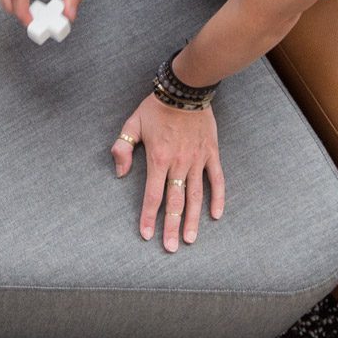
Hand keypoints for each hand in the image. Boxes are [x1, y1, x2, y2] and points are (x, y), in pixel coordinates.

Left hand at [112, 95, 225, 252]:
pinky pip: (217, 179)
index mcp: (158, 158)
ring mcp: (197, 160)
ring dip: (193, 219)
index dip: (148, 217)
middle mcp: (178, 163)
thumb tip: (119, 173)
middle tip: (171, 247)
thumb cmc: (155, 108)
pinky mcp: (211, 154)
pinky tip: (215, 215)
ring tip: (190, 239)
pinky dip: (217, 198)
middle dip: (172, 227)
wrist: (185, 90)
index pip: (152, 195)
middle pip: (175, 202)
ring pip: (195, 196)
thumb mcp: (131, 125)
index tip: (146, 234)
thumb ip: (122, 149)